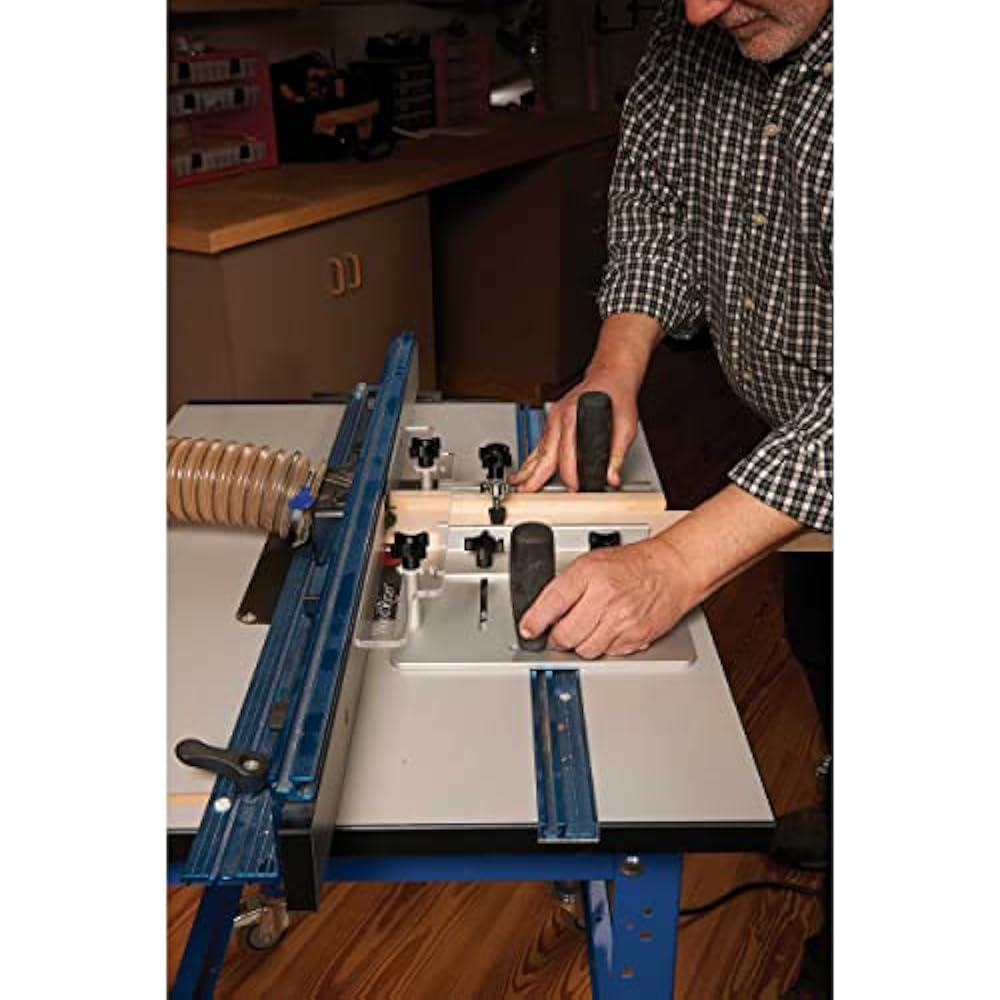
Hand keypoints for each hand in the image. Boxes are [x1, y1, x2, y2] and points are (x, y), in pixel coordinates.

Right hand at [509, 313, 660, 492]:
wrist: (610, 375)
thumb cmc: (616, 394)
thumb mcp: (625, 425)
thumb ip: (618, 453)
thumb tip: (612, 477)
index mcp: (573, 417)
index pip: (567, 455)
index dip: (570, 476)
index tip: (574, 488)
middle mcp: (559, 418)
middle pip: (545, 454)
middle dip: (535, 476)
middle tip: (527, 492)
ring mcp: (553, 418)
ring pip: (538, 449)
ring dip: (528, 469)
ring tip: (518, 484)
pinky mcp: (552, 420)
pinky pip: (540, 443)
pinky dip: (532, 458)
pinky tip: (526, 469)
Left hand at [517, 537, 699, 658]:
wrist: (673, 569)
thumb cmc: (634, 564)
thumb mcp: (592, 562)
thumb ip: (567, 585)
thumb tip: (543, 611)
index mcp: (589, 574)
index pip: (552, 603)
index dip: (535, 621)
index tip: (528, 630)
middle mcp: (605, 598)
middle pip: (566, 635)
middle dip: (558, 638)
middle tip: (559, 633)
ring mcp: (621, 620)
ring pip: (585, 650)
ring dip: (581, 645)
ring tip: (588, 630)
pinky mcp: (636, 637)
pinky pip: (608, 654)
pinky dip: (604, 648)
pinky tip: (609, 631)